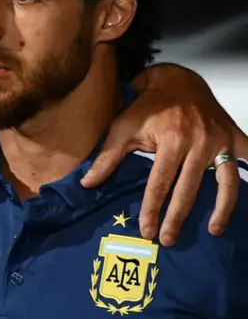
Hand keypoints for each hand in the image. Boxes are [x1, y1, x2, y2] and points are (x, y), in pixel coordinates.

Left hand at [83, 64, 244, 245]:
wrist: (177, 79)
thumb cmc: (146, 106)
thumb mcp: (122, 127)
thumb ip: (107, 157)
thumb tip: (87, 183)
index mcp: (171, 141)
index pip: (160, 183)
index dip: (153, 208)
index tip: (147, 230)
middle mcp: (199, 143)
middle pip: (190, 188)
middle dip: (178, 216)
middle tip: (169, 240)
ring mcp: (221, 140)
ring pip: (226, 182)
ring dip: (221, 209)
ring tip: (213, 230)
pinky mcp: (235, 137)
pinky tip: (242, 203)